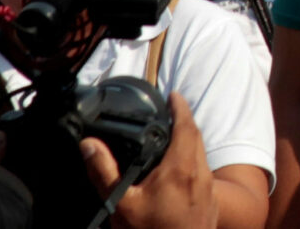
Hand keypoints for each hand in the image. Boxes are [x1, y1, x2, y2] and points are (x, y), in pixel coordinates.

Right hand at [85, 91, 215, 228]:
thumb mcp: (120, 204)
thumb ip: (104, 171)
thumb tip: (89, 144)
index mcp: (182, 167)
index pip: (186, 124)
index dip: (180, 106)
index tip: (173, 95)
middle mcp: (201, 173)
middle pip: (196, 137)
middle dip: (184, 122)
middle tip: (169, 113)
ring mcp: (208, 189)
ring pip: (201, 155)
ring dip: (189, 142)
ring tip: (169, 139)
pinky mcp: (210, 203)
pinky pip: (203, 173)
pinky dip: (191, 162)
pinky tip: (175, 172)